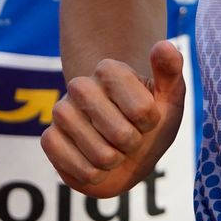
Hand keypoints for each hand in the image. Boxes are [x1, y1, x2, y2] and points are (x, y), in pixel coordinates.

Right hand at [42, 40, 185, 198]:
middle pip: (122, 134)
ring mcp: (61, 111)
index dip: (151, 122)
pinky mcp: (49, 139)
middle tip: (129, 136)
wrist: (125, 151)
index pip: (142, 109)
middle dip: (133, 144)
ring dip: (115, 161)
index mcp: (109, 69)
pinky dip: (95, 175)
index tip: (146, 117)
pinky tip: (94, 163)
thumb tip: (163, 45)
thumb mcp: (169, 98)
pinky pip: (79, 169)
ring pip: (101, 155)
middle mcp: (80, 85)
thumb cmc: (150, 122)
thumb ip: (170, 70)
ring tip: (113, 148)